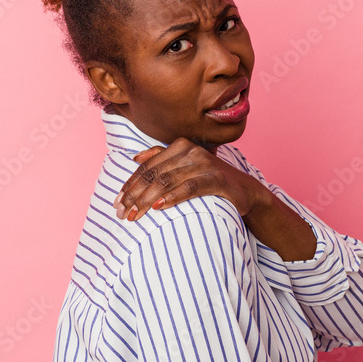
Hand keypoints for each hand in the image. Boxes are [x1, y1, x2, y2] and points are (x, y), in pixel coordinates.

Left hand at [113, 138, 266, 221]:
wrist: (246, 191)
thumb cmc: (211, 180)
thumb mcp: (185, 166)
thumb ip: (162, 159)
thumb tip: (135, 158)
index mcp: (180, 146)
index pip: (147, 166)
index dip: (130, 184)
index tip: (117, 201)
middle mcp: (191, 151)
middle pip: (154, 174)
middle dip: (134, 194)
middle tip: (121, 213)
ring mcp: (204, 164)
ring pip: (167, 181)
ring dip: (147, 199)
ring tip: (135, 215)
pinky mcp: (217, 179)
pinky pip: (190, 187)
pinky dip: (173, 197)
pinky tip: (159, 207)